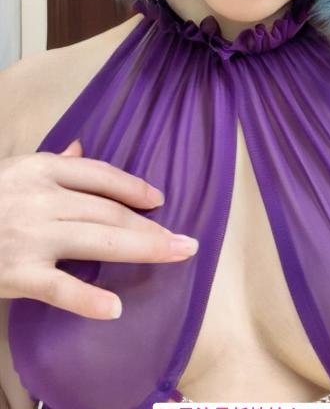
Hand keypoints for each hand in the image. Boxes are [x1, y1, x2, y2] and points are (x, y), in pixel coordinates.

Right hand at [0, 141, 197, 318]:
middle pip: (109, 210)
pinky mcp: (17, 273)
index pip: (100, 175)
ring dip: (143, 249)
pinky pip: (60, 287)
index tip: (160, 200)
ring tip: (175, 256)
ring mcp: (31, 235)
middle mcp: (41, 198)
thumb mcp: (14, 170)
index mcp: (41, 169)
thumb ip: (53, 162)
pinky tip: (114, 309)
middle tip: (185, 241)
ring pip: (99, 240)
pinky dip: (87, 299)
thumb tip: (82, 146)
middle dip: (152, 226)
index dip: (134, 188)